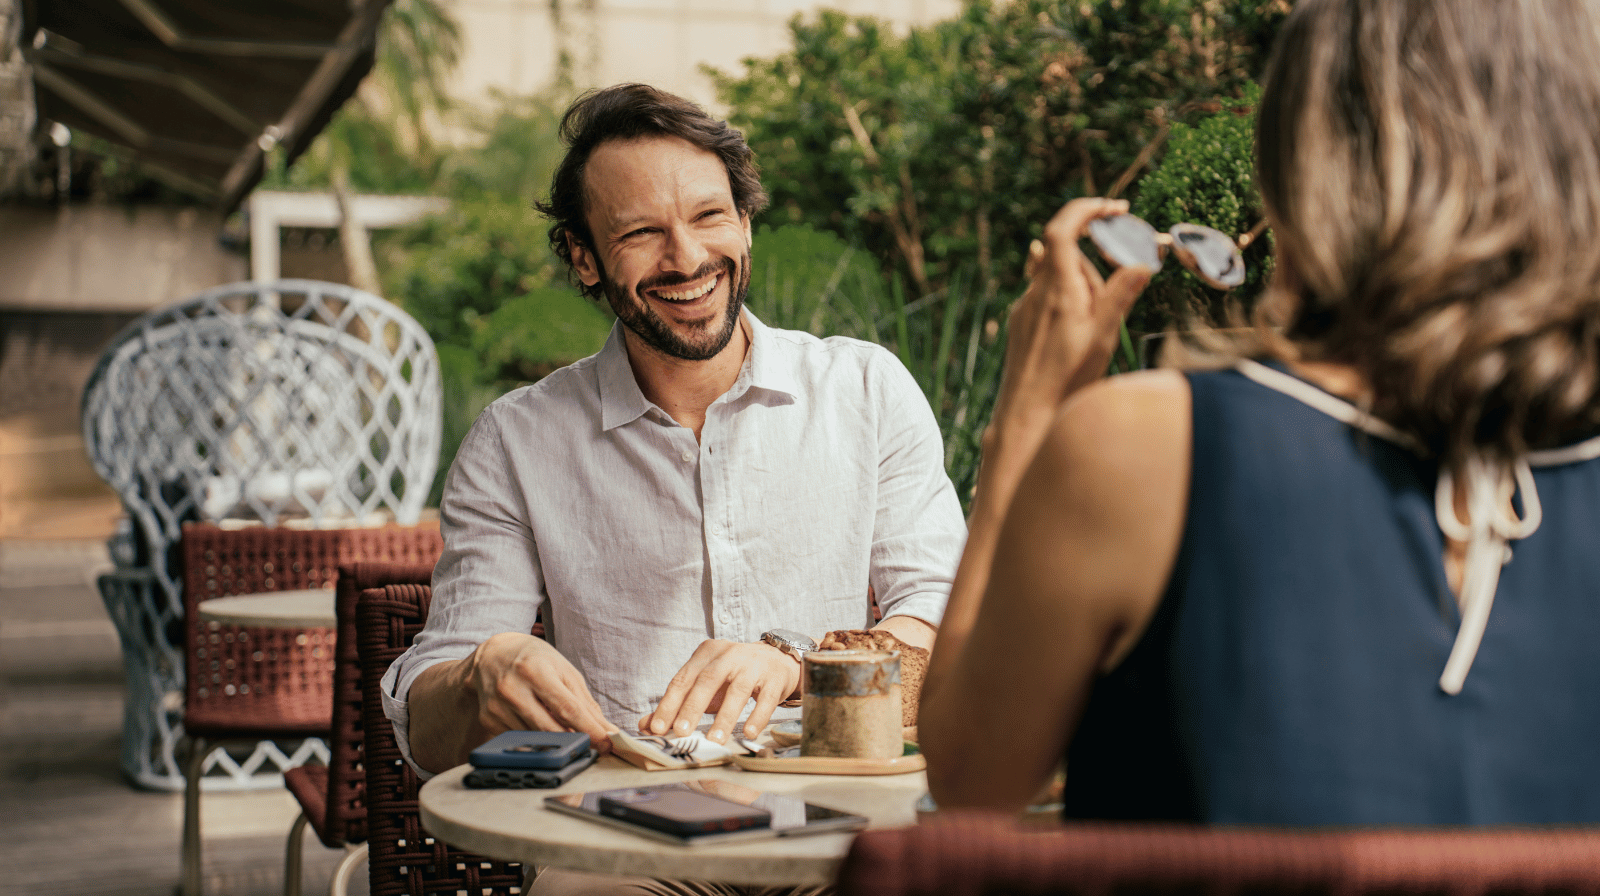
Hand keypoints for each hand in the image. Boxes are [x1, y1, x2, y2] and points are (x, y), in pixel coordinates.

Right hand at [462, 631, 615, 752]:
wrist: (493, 656)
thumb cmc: (534, 660)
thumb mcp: (564, 671)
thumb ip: (586, 703)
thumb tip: (607, 732)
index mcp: (535, 671)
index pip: (567, 709)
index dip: (590, 730)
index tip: (606, 745)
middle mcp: (512, 689)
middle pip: (551, 729)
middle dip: (576, 741)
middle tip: (592, 746)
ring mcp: (496, 707)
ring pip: (536, 739)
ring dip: (556, 742)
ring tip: (563, 730)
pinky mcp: (488, 721)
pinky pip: (520, 741)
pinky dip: (536, 740)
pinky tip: (539, 726)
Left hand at [639, 639, 799, 743]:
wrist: (776, 660)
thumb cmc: (733, 676)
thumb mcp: (704, 684)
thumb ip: (676, 703)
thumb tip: (646, 725)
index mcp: (707, 653)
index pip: (683, 678)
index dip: (669, 703)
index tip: (658, 728)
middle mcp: (729, 654)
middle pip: (707, 680)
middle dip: (692, 708)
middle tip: (682, 733)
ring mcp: (754, 665)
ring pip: (738, 691)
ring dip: (725, 717)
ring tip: (714, 741)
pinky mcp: (774, 678)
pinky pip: (765, 699)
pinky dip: (756, 717)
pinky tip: (748, 733)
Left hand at [990, 198, 1152, 453]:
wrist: (1025, 415)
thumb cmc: (1066, 381)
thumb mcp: (1102, 337)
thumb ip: (1119, 296)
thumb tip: (1142, 262)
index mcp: (1057, 289)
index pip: (1063, 229)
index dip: (1086, 210)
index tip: (1114, 207)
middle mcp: (1035, 293)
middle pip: (1066, 256)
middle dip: (1096, 262)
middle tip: (1119, 290)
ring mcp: (1024, 307)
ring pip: (1056, 277)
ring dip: (1081, 284)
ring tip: (1096, 324)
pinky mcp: (1019, 323)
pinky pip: (1044, 294)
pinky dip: (1064, 293)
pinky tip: (1070, 305)